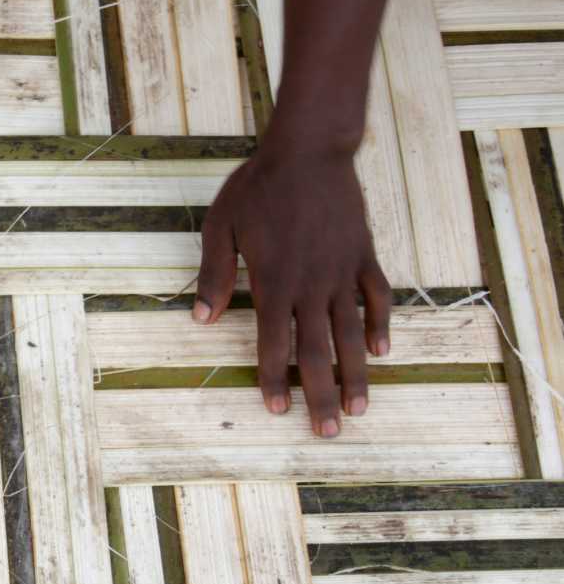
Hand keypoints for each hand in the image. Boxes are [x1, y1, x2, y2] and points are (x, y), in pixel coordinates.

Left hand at [193, 143, 390, 436]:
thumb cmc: (258, 188)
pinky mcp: (363, 255)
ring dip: (356, 374)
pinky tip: (381, 351)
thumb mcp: (221, 226)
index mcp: (274, 281)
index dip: (274, 378)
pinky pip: (377, 297)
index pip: (273, 342)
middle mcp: (311, 284)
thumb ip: (213, 274)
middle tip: (327, 433)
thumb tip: (201, 319)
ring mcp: (342, 271)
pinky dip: (380, 325)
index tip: (277, 410)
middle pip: (317, 350)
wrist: (309, 150)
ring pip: (352, 333)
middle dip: (321, 395)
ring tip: (360, 410)